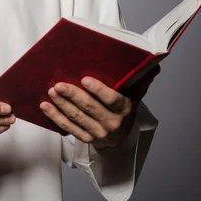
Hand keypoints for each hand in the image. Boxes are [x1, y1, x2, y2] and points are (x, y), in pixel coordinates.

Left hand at [40, 66, 159, 148]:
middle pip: (90, 109)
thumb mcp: (136, 92)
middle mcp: (112, 123)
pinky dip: (56, 117)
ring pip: (77, 118)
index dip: (98, 90)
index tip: (85, 79)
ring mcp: (98, 133)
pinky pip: (69, 128)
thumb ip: (142, 77)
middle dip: (73, 96)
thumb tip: (155, 61)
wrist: (121, 135)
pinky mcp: (86, 139)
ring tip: (51, 92)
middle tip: (59, 84)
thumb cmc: (125, 106)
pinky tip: (46, 107)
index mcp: (125, 109)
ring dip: (62, 105)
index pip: (112, 99)